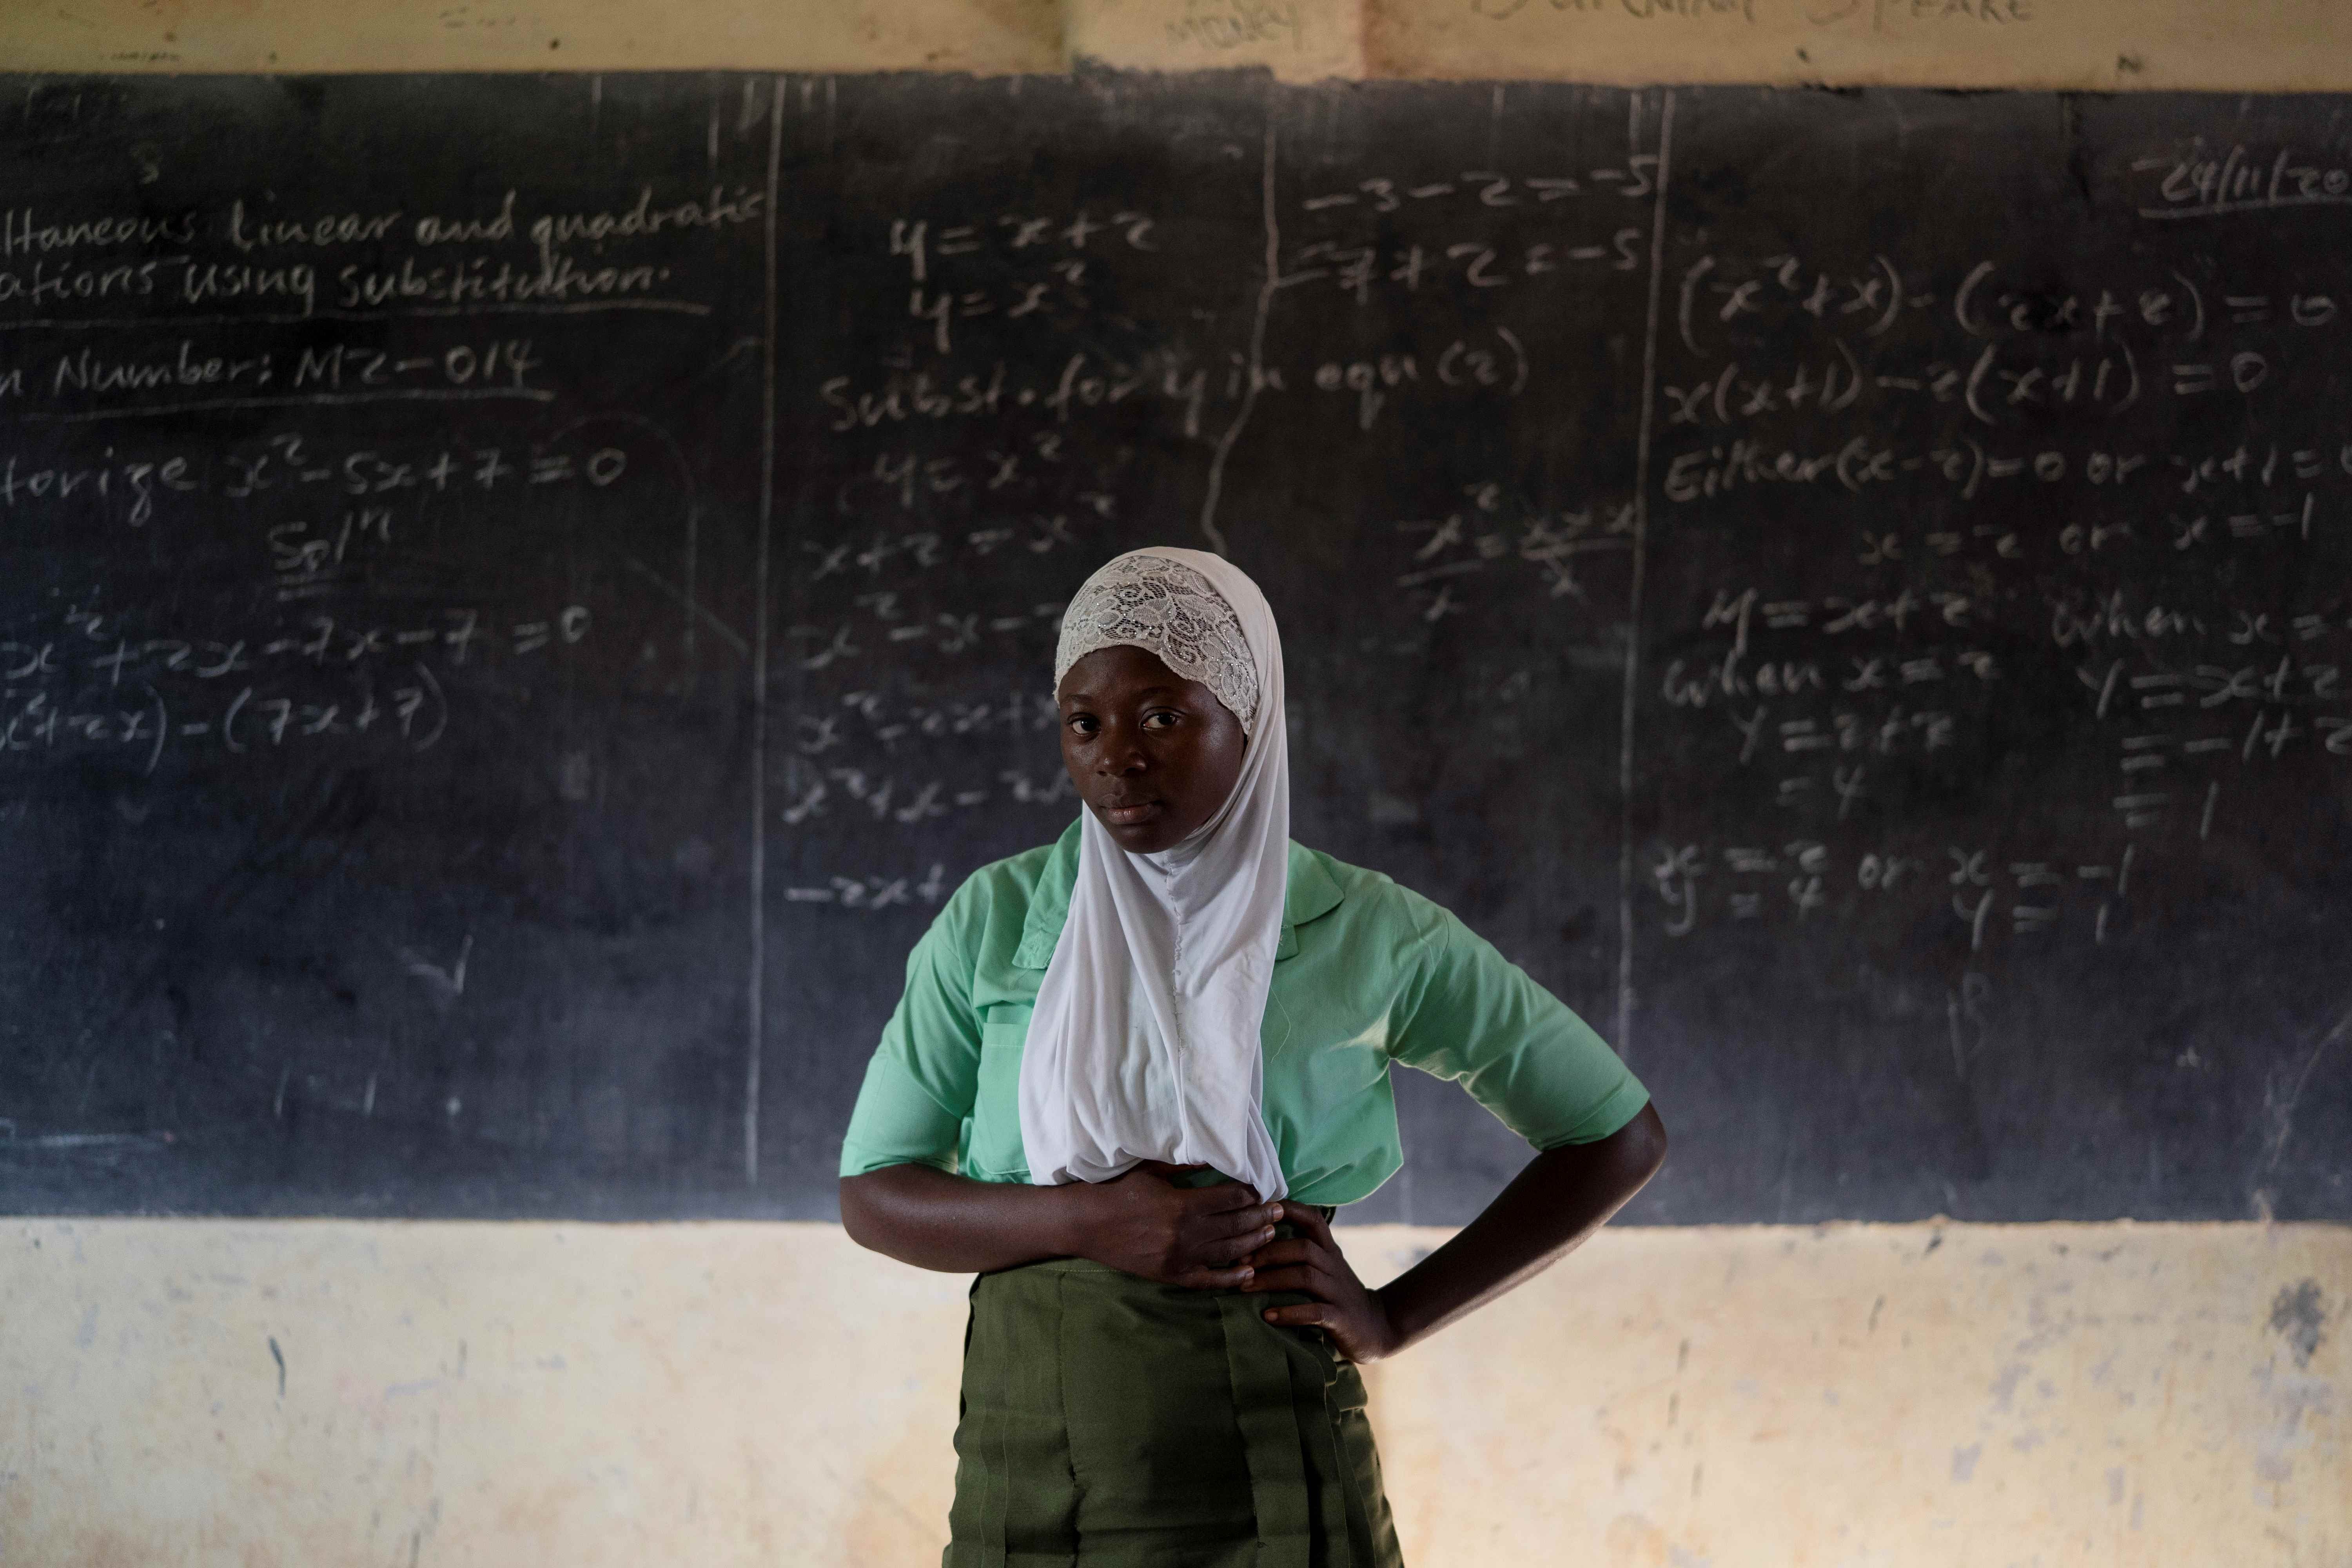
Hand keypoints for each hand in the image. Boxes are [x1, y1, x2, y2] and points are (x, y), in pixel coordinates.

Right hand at [1066, 1163, 1280, 1289]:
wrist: (1086, 1225)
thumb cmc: (1117, 1192)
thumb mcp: (1151, 1171)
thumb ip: (1184, 1167)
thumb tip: (1214, 1157)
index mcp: (1181, 1205)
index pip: (1228, 1199)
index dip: (1249, 1194)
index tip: (1262, 1189)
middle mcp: (1185, 1234)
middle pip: (1235, 1225)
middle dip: (1260, 1217)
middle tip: (1279, 1211)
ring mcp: (1179, 1258)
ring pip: (1228, 1252)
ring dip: (1253, 1243)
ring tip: (1270, 1234)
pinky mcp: (1171, 1275)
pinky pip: (1208, 1280)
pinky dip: (1231, 1278)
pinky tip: (1248, 1273)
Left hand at [1242, 1203, 1400, 1362]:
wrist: (1376, 1327)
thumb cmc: (1337, 1294)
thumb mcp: (1325, 1267)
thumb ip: (1301, 1251)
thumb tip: (1256, 1235)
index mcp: (1329, 1250)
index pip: (1312, 1220)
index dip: (1287, 1210)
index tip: (1257, 1211)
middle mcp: (1334, 1265)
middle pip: (1302, 1248)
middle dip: (1268, 1252)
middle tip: (1239, 1262)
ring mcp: (1338, 1291)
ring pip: (1305, 1276)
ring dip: (1272, 1280)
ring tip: (1245, 1286)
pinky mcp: (1340, 1317)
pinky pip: (1315, 1312)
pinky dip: (1290, 1313)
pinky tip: (1268, 1315)